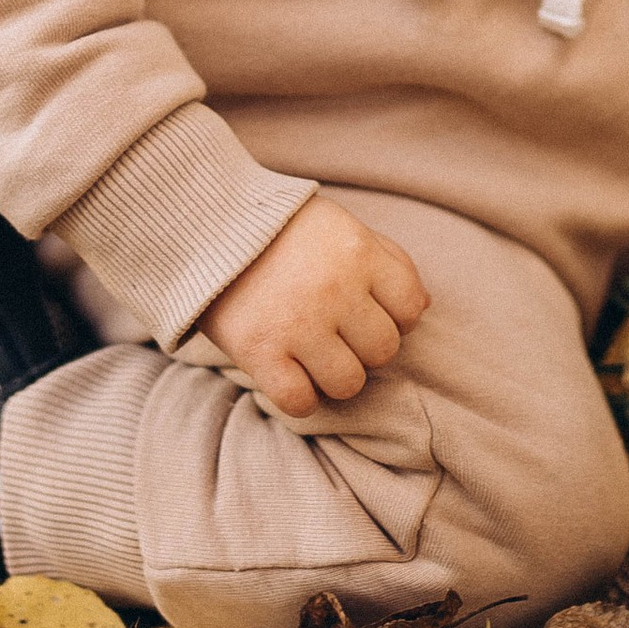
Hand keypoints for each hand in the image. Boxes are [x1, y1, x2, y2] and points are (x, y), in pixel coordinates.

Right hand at [200, 196, 430, 419]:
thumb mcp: (340, 225)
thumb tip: (421, 308)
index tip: (366, 312)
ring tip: (312, 355)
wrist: (207, 224)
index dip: (394, 317)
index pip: (411, 309)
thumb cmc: (280, 228)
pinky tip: (288, 374)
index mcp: (359, 252)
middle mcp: (335, 289)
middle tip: (335, 334)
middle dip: (363, 347)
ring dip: (334, 376)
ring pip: (349, 384)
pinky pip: (301, 403)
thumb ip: (386, 259)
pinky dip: (299, 397)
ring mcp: (298, 323)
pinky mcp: (260, 352)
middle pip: (383, 352)